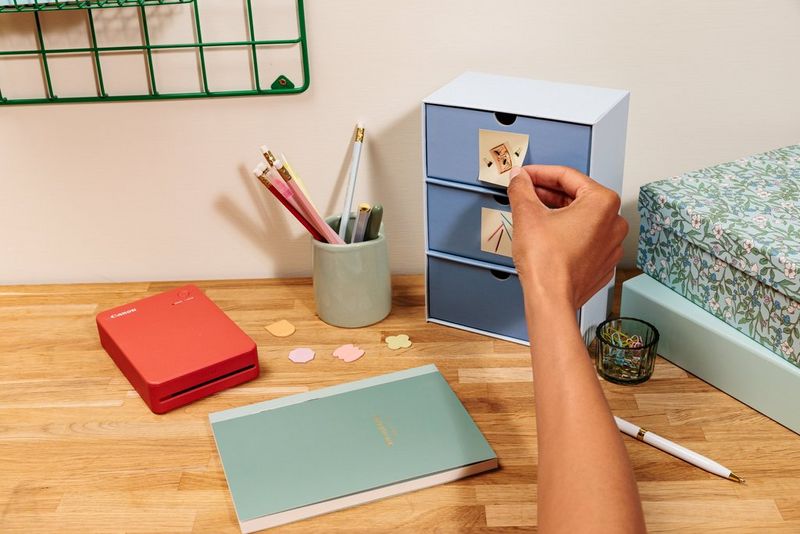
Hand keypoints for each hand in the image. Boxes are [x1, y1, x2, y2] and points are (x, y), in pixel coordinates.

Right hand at [508, 165, 627, 309]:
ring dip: (558, 212)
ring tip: (534, 213)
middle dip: (549, 192)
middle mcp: (614, 223)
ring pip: (581, 218)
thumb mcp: (527, 214)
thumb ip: (522, 189)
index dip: (540, 173)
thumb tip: (520, 179)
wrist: (551, 299)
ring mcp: (610, 246)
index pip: (568, 177)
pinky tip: (547, 236)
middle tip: (527, 191)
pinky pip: (584, 239)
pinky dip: (567, 233)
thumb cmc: (547, 262)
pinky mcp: (602, 263)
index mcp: (603, 203)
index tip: (526, 175)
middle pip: (577, 197)